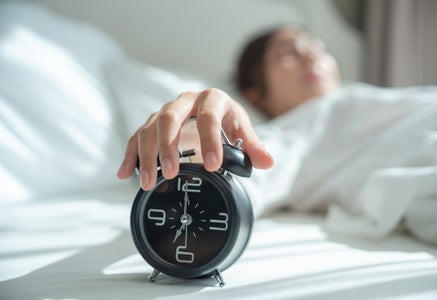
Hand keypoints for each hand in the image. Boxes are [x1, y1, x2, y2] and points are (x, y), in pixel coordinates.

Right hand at [116, 88, 273, 189]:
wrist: (210, 111)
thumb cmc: (227, 121)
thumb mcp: (242, 130)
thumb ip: (252, 146)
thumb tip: (268, 162)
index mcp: (212, 100)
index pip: (208, 118)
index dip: (210, 142)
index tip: (214, 166)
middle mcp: (185, 101)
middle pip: (169, 119)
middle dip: (169, 147)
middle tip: (172, 173)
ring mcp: (165, 111)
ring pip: (149, 129)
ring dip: (147, 156)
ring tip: (148, 183)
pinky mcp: (151, 124)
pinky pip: (136, 137)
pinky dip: (130, 155)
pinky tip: (124, 174)